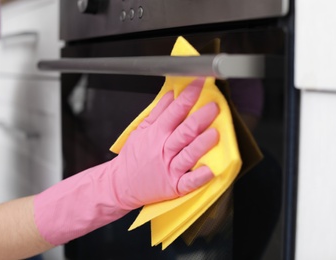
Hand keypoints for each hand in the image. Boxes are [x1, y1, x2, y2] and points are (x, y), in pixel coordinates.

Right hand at [34, 78, 218, 244]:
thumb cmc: (133, 157)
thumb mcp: (141, 130)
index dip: (188, 96)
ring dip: (201, 144)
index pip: (175, 111)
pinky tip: (210, 171)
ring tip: (214, 134)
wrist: (121, 184)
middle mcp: (164, 149)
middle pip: (184, 132)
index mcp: (157, 133)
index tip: (201, 83)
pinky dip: (199, 177)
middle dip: (199, 118)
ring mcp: (169, 168)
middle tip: (214, 107)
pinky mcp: (174, 186)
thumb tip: (171, 94)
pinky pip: (188, 182)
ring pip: (188, 154)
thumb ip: (158, 112)